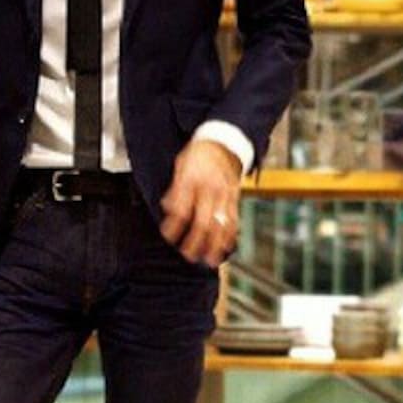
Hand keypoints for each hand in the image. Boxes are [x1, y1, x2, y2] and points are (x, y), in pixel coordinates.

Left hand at [160, 139, 240, 266]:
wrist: (225, 142)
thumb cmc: (199, 154)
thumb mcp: (180, 165)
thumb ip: (174, 189)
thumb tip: (167, 208)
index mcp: (193, 181)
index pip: (182, 210)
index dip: (174, 226)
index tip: (168, 236)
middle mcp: (210, 190)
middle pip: (203, 222)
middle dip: (195, 242)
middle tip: (187, 254)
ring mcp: (225, 196)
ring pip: (221, 226)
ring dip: (214, 245)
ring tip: (209, 261)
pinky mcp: (235, 199)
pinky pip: (234, 221)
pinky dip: (229, 237)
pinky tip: (225, 249)